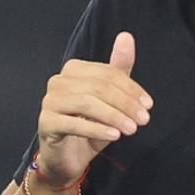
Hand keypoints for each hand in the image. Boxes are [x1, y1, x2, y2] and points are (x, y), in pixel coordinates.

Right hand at [34, 32, 152, 186]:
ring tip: (132, 130)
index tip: (148, 105)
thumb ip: (118, 70)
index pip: (106, 73)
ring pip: (86, 103)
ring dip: (114, 116)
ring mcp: (49, 102)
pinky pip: (74, 123)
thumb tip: (126, 36)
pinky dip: (97, 129)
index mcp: (73, 70)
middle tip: (144, 120)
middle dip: (125, 103)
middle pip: (98, 86)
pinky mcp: (46, 123)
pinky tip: (114, 136)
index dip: (130, 88)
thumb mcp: (109, 100)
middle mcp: (58, 81)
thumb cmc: (89, 126)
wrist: (67, 158)